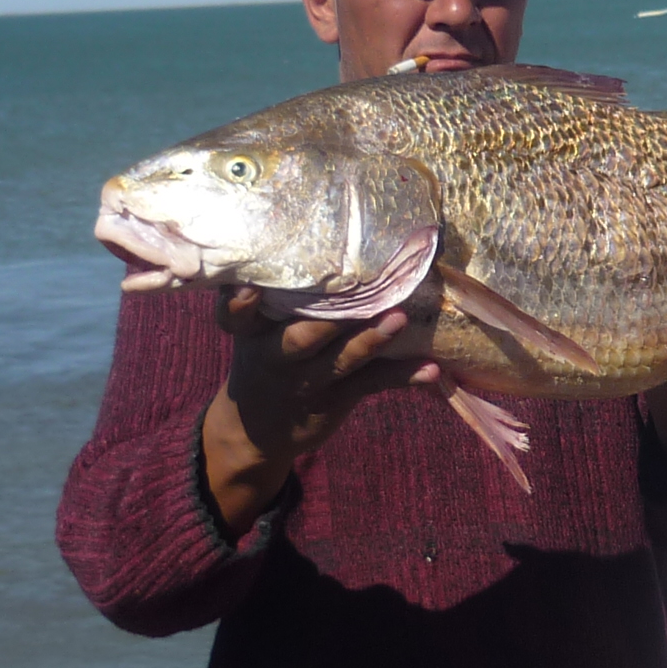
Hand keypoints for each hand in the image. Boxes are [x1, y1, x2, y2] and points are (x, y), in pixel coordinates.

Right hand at [201, 291, 437, 535]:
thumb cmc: (265, 357)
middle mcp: (276, 357)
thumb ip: (274, 296)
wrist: (256, 431)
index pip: (234, 317)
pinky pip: (372, 385)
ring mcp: (308, 382)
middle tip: (363, 292)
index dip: (238, 304)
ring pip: (342, 360)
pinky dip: (403, 376)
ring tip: (400, 319)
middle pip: (299, 339)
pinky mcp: (335, 400)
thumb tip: (311, 236)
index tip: (247, 290)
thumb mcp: (254, 331)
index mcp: (251, 333)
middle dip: (330, 320)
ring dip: (372, 340)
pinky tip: (432, 369)